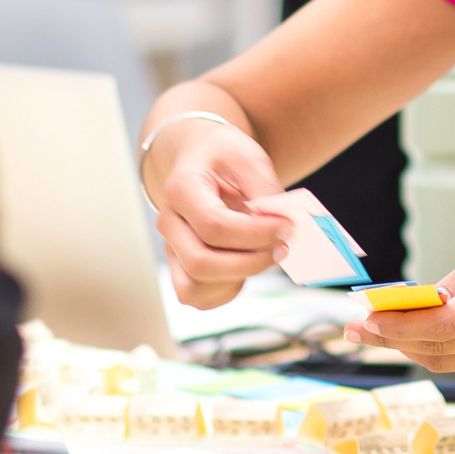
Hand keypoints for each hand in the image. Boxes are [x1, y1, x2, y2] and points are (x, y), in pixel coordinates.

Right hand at [149, 118, 291, 308]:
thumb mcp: (249, 157)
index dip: (255, 234)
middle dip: (250, 262)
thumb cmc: (223, 156)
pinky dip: (226, 291)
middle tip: (282, 247)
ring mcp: (170, 247)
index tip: (286, 227)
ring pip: (193, 288)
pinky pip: (196, 297)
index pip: (213, 226)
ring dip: (236, 280)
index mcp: (181, 189)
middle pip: (201, 262)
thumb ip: (265, 191)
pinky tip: (246, 266)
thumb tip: (281, 226)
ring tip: (262, 256)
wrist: (198, 157)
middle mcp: (168, 222)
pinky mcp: (179, 266)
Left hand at [342, 222, 454, 371]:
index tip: (366, 315)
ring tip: (369, 334)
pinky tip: (408, 335)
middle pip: (436, 347)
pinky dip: (431, 349)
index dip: (398, 324)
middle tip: (352, 328)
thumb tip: (428, 293)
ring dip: (404, 348)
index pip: (442, 324)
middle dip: (389, 339)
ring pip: (445, 360)